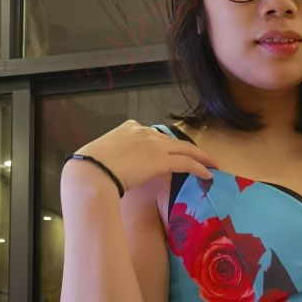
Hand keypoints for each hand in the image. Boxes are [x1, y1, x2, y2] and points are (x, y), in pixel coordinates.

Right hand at [62, 119, 218, 194]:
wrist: (91, 173)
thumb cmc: (89, 168)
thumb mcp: (103, 154)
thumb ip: (115, 156)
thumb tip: (116, 168)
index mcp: (128, 129)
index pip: (152, 135)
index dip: (164, 146)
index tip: (170, 153)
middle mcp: (144, 132)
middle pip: (173, 140)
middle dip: (189, 149)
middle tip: (202, 156)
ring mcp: (154, 145)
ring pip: (185, 149)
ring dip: (200, 157)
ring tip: (212, 164)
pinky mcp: (161, 159)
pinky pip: (186, 162)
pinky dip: (199, 167)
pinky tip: (208, 173)